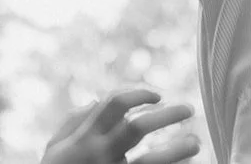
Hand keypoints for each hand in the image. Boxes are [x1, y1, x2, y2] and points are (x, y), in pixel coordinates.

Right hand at [42, 88, 200, 163]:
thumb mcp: (54, 149)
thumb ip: (73, 122)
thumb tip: (96, 101)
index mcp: (85, 137)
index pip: (115, 104)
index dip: (139, 94)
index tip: (158, 95)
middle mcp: (100, 155)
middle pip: (138, 128)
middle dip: (167, 115)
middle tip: (188, 109)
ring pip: (151, 162)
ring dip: (178, 150)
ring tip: (195, 143)